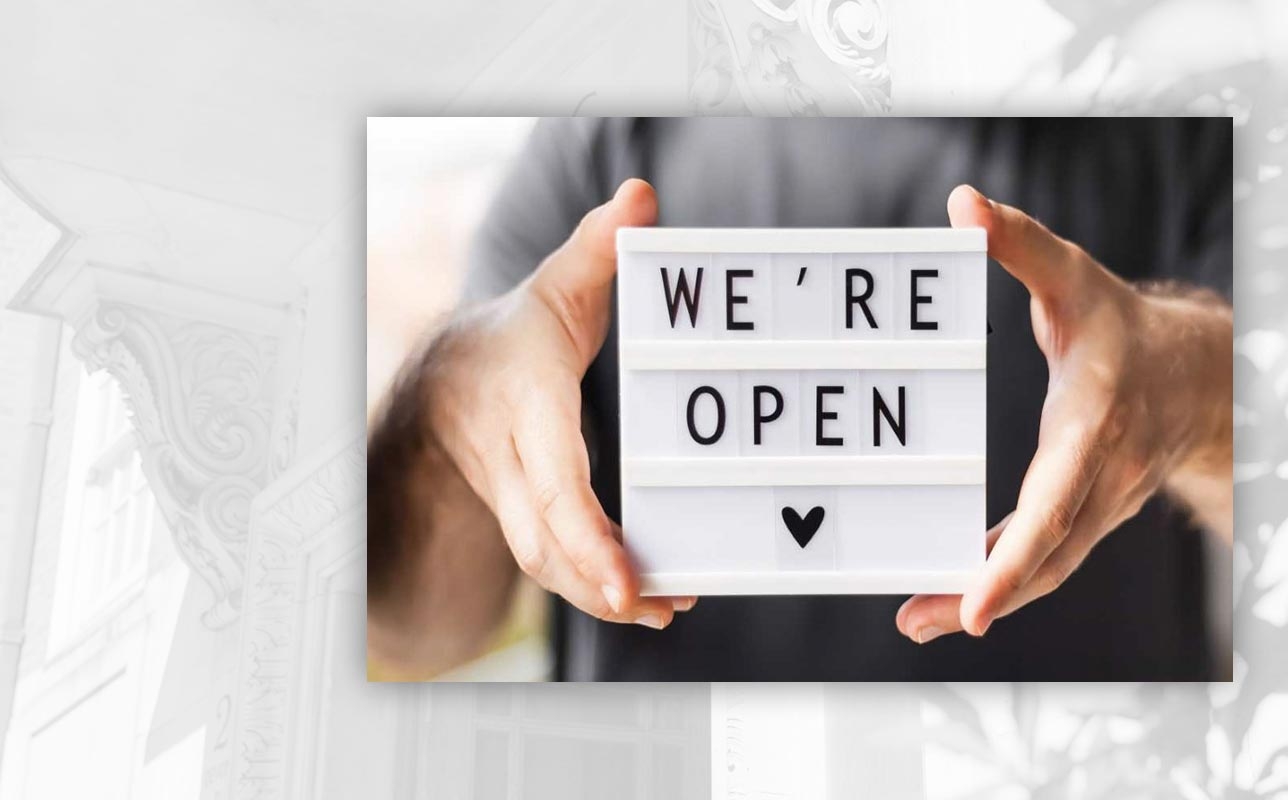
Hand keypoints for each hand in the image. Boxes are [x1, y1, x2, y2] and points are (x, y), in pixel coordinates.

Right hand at [423, 179, 692, 627]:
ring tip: (662, 609)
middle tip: (655, 606)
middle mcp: (508, 457)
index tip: (625, 575)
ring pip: (543, 560)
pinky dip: (591, 587)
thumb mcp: (557, 284)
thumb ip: (601, 247)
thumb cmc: (517, 331)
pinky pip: (550, 562)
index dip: (585, 531)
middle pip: (543, 534)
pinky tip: (643, 601)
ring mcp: (507, 494)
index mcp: (523, 401)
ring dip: (599, 595)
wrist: (445, 379)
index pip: (550, 476)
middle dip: (596, 578)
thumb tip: (642, 198)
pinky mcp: (520, 517)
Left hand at [897, 185, 1232, 643]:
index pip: (1058, 502)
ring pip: (1046, 568)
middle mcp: (1102, 477)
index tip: (979, 602)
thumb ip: (1019, 242)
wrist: (1196, 377)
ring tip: (916, 619)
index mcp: (1096, 425)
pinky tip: (948, 595)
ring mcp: (1098, 505)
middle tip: (916, 620)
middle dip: (985, 593)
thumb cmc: (1121, 325)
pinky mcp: (1086, 516)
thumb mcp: (1073, 274)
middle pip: (1048, 553)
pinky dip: (1000, 581)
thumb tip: (963, 205)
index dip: (1017, 556)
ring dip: (982, 598)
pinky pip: (1045, 560)